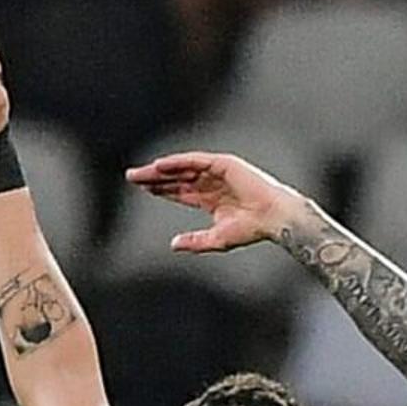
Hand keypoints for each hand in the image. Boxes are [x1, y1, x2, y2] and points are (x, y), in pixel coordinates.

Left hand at [124, 150, 305, 254]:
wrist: (275, 217)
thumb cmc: (253, 229)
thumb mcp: (217, 238)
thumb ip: (195, 241)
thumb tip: (173, 245)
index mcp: (210, 199)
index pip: (179, 191)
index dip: (161, 189)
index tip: (142, 189)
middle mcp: (211, 183)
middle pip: (176, 178)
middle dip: (154, 178)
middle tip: (132, 177)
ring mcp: (217, 172)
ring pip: (182, 168)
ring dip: (161, 169)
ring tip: (141, 172)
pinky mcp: (223, 164)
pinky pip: (195, 161)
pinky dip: (177, 162)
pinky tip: (160, 165)